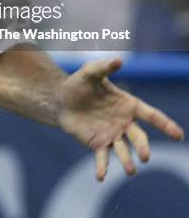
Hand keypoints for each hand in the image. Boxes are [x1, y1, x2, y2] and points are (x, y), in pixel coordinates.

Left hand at [57, 58, 183, 180]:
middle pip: (139, 137)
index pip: (150, 115)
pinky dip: (103, 168)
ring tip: (130, 170)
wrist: (60, 99)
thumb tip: (119, 60)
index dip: (165, 125)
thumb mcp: (89, 72)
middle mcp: (124, 123)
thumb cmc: (78, 84)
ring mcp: (112, 135)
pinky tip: (100, 177)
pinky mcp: (97, 143)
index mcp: (128, 105)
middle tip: (144, 156)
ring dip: (127, 161)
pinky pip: (103, 158)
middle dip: (143, 147)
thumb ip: (103, 67)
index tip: (178, 135)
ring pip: (124, 151)